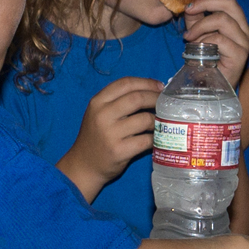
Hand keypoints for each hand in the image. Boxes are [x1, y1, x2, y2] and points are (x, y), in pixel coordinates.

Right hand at [59, 77, 159, 197]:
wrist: (84, 165)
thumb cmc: (96, 137)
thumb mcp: (98, 114)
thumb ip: (118, 101)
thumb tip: (153, 91)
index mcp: (97, 103)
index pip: (125, 83)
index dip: (146, 83)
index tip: (159, 87)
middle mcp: (102, 116)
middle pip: (137, 98)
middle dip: (156, 99)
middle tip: (165, 103)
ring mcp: (110, 134)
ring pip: (145, 119)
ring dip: (158, 120)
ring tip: (159, 123)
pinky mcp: (119, 150)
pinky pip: (147, 140)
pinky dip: (155, 138)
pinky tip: (155, 138)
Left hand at [182, 0, 248, 86]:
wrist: (207, 87)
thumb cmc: (202, 61)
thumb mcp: (196, 33)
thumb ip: (194, 17)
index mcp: (236, 22)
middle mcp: (244, 29)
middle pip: (230, 3)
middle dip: (205, 1)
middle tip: (187, 9)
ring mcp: (244, 42)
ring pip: (223, 20)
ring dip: (200, 27)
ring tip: (188, 38)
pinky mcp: (240, 55)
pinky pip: (220, 39)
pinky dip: (203, 41)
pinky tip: (195, 49)